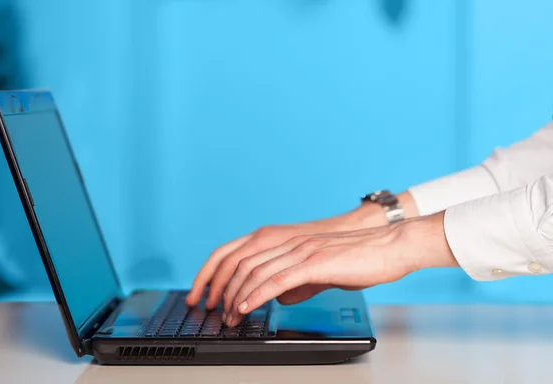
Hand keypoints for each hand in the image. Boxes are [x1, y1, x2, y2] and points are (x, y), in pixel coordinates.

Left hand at [185, 191, 418, 308]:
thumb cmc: (360, 258)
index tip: (206, 294)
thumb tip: (280, 296)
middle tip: (211, 310)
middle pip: (239, 262)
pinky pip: (276, 279)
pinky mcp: (314, 262)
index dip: (215, 273)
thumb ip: (298, 281)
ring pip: (254, 271)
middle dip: (219, 288)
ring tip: (228, 316)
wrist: (390, 247)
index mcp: (287, 241)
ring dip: (236, 296)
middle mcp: (288, 242)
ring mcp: (300, 250)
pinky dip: (256, 294)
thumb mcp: (320, 270)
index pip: (238, 253)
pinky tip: (245, 307)